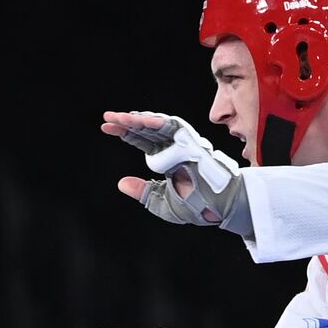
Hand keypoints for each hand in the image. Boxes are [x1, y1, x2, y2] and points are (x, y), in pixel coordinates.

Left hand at [100, 111, 252, 236]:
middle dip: (126, 122)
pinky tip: (143, 120)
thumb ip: (143, 192)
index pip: (143, 140)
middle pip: (147, 129)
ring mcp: (184, 144)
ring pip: (158, 126)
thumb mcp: (162, 203)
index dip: (125, 132)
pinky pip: (175, 129)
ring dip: (140, 120)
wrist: (223, 210)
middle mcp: (175, 147)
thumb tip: (121, 183)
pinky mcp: (194, 143)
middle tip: (107, 117)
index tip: (105, 127)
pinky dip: (159, 123)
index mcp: (167, 158)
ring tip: (121, 118)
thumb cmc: (199, 206)